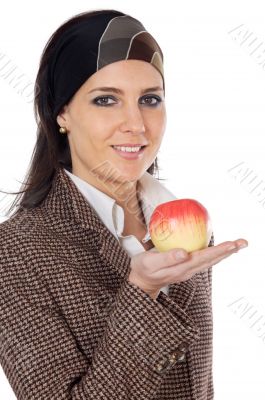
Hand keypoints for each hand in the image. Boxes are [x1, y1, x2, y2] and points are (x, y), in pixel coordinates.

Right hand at [128, 239, 247, 299]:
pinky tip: (218, 248)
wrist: (141, 281)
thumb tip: (185, 253)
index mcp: (182, 267)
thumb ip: (167, 258)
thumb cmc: (143, 269)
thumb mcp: (151, 262)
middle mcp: (189, 269)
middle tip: (243, 242)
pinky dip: (214, 252)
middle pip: (213, 259)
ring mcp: (189, 269)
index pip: (205, 257)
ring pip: (211, 260)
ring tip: (236, 244)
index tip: (232, 244)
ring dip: (225, 252)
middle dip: (229, 250)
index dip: (220, 250)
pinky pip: (204, 259)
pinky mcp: (186, 267)